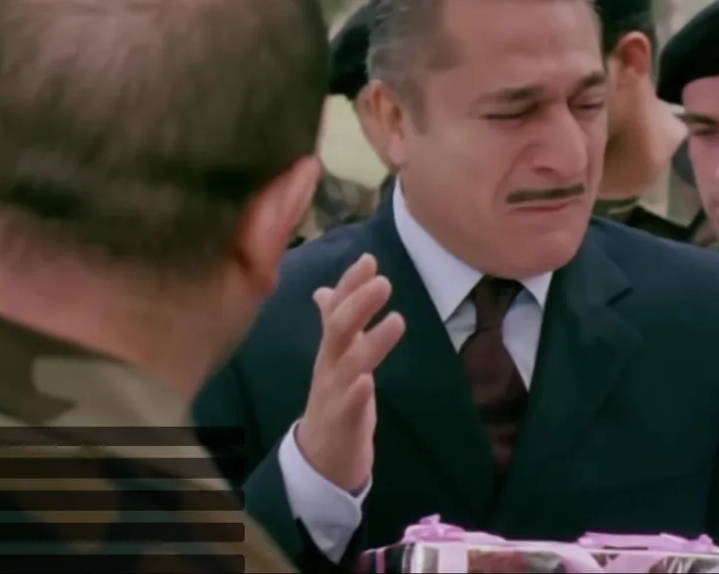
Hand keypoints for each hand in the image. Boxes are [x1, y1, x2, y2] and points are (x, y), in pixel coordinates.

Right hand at [295, 254, 404, 491]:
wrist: (321, 458)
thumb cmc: (336, 400)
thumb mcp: (335, 358)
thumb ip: (334, 322)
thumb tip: (326, 288)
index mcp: (331, 349)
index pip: (337, 309)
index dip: (351, 284)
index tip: (369, 258)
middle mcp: (329, 366)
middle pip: (339, 329)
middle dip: (359, 304)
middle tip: (384, 281)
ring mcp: (334, 395)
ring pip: (350, 364)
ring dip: (372, 341)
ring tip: (397, 320)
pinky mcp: (343, 424)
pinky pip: (347, 407)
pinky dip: (356, 393)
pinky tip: (366, 382)